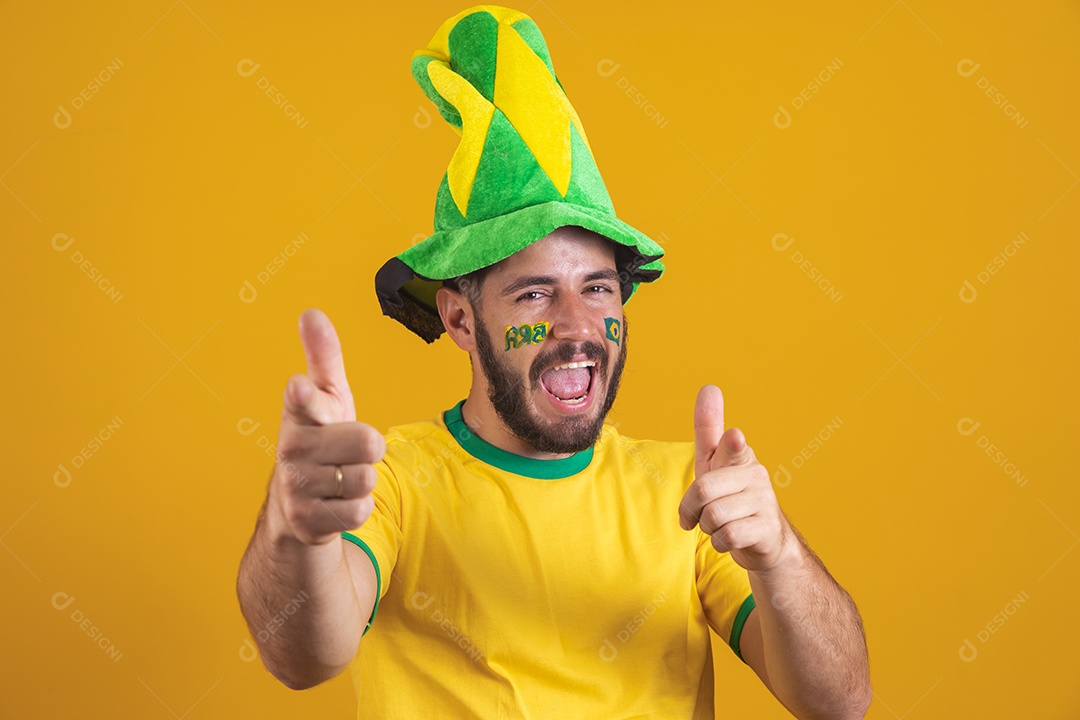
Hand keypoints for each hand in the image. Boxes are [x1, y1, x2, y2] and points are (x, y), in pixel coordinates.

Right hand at [266, 309, 385, 545]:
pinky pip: (360, 509)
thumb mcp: (327, 398)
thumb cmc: (321, 440)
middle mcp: (291, 448)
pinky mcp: (307, 521)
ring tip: (340, 477)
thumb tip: (311, 313)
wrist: (297, 505)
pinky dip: (358, 508)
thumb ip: (323, 357)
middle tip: (348, 452)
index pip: (305, 401)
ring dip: (363, 480)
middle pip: (367, 443)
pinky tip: (337, 503)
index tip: (300, 385)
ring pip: (366, 478)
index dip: (306, 395)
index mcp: (298, 414)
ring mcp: (296, 486)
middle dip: (369, 449)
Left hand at [678, 385, 792, 572]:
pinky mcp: (767, 528)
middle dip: (691, 509)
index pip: (732, 446)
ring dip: (707, 527)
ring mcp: (764, 501)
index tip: (733, 436)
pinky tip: (728, 538)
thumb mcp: (713, 461)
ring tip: (718, 525)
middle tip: (697, 515)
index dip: (731, 444)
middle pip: (703, 490)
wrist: (762, 540)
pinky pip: (727, 536)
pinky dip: (719, 542)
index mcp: (739, 455)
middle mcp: (755, 474)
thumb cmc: (730, 494)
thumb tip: (710, 386)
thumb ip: (709, 428)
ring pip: (713, 516)